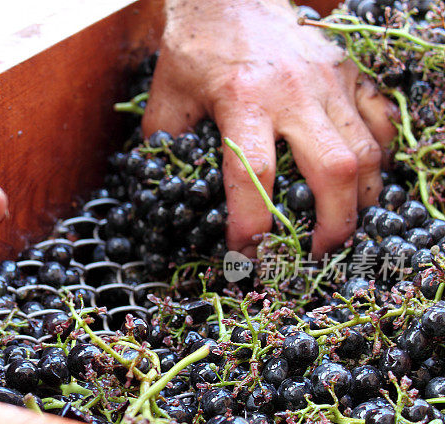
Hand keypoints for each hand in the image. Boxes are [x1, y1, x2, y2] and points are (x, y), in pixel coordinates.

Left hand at [143, 0, 396, 256]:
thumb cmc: (196, 48)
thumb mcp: (166, 97)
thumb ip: (165, 147)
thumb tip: (166, 192)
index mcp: (242, 100)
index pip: (253, 174)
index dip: (252, 223)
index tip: (245, 252)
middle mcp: (294, 93)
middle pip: (332, 170)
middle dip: (331, 223)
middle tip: (319, 253)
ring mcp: (329, 80)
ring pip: (366, 149)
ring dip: (362, 197)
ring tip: (345, 224)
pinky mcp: (349, 71)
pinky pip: (380, 119)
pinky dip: (379, 155)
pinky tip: (365, 179)